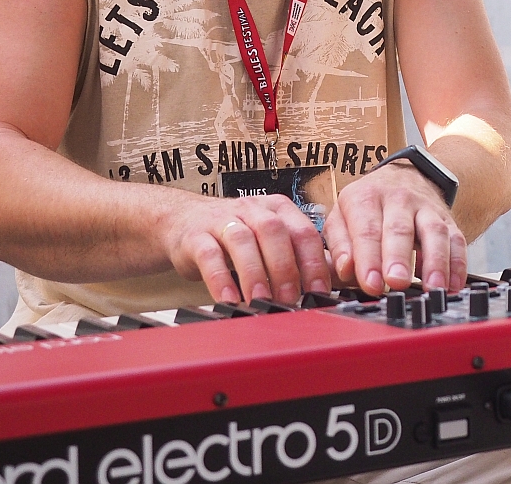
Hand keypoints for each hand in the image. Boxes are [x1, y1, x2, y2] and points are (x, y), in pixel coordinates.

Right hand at [160, 193, 330, 305]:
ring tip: (261, 300)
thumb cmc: (234, 235)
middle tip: (290, 299)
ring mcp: (222, 220)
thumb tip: (326, 285)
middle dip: (285, 268)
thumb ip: (294, 257)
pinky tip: (229, 299)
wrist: (183, 220)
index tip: (319, 292)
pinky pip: (209, 255)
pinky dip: (220, 279)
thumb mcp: (267, 239)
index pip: (303, 232)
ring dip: (255, 273)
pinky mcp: (195, 236)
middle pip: (274, 232)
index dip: (314, 263)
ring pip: (242, 241)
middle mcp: (252, 210)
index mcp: (277, 210)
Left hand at [322, 160, 466, 293]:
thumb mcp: (341, 217)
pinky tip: (454, 284)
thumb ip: (340, 245)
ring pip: (434, 233)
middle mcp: (398, 199)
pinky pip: (456, 240)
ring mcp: (426, 209)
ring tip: (433, 288)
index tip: (371, 284)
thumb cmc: (367, 207)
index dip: (368, 259)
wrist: (403, 177)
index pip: (366, 230)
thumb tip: (345, 269)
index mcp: (366, 198)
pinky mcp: (447, 220)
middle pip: (400, 229)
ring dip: (436, 262)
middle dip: (399, 258)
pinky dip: (457, 264)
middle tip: (397, 282)